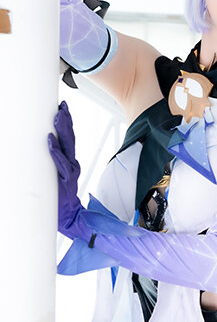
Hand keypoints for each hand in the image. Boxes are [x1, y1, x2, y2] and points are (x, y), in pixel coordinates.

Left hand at [48, 101, 91, 241]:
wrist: (69, 215)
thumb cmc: (60, 195)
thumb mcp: (56, 174)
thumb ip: (52, 162)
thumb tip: (40, 146)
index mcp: (69, 160)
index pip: (68, 136)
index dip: (66, 120)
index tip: (62, 106)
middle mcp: (72, 163)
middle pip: (69, 138)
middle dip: (65, 121)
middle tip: (60, 107)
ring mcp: (70, 171)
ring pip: (67, 148)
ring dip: (61, 132)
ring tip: (57, 118)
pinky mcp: (66, 181)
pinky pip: (61, 165)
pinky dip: (55, 153)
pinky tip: (50, 143)